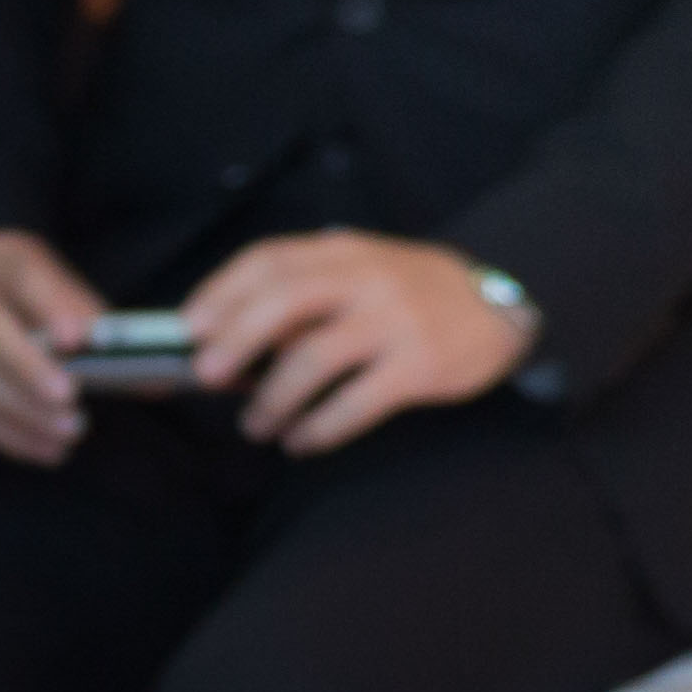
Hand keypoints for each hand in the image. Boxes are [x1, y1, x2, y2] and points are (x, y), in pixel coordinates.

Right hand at [0, 233, 103, 467]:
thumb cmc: (24, 288)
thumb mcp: (59, 283)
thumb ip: (95, 319)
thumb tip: (152, 373)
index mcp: (1, 264)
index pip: (25, 280)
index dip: (52, 309)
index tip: (80, 339)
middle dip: (29, 372)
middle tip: (72, 399)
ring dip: (22, 414)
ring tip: (70, 433)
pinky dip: (8, 434)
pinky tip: (47, 449)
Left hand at [183, 231, 535, 455]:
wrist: (502, 308)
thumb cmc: (412, 295)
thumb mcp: (364, 271)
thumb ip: (307, 293)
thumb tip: (228, 342)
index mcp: (346, 251)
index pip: (270, 259)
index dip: (220, 293)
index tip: (189, 327)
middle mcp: (369, 278)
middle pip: (283, 302)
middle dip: (234, 342)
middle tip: (207, 377)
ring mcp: (396, 321)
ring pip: (311, 360)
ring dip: (272, 401)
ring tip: (258, 425)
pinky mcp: (419, 365)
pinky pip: (354, 403)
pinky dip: (317, 428)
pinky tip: (303, 440)